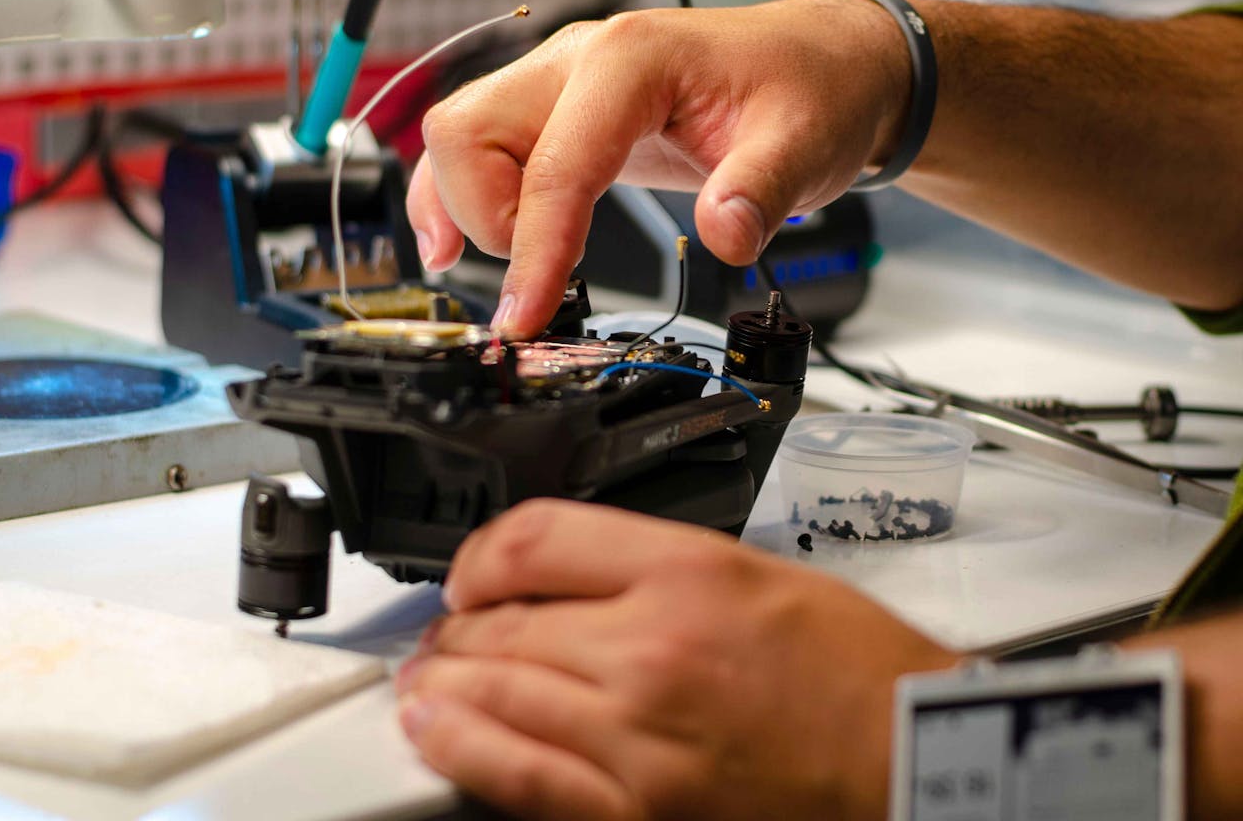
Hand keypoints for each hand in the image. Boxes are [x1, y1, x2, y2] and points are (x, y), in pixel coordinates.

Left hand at [395, 500, 956, 820]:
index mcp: (686, 571)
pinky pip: (520, 776)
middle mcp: (650, 646)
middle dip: (455, 625)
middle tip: (439, 630)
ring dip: (442, 681)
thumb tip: (569, 573)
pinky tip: (435, 731)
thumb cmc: (857, 671)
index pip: (536, 538)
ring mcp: (636, 735)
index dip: (481, 552)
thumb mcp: (757, 571)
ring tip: (420, 679)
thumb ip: (655, 562)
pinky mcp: (637, 811)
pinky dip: (464, 748)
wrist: (909, 759)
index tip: (471, 570)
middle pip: (503, 619)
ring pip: (496, 692)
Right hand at [407, 0, 910, 337]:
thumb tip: (724, 238)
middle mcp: (577, 61)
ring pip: (459, 140)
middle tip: (537, 283)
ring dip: (464, 212)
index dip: (533, 252)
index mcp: (631, 61)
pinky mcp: (557, 113)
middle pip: (467, 133)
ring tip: (511, 273)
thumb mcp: (804, 140)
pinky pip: (476, 148)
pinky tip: (455, 245)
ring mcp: (559, 83)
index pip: (554, 164)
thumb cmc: (808, 89)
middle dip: (486, 222)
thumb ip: (761, 189)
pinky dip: (456, 198)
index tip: (527, 318)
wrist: (816, 63)